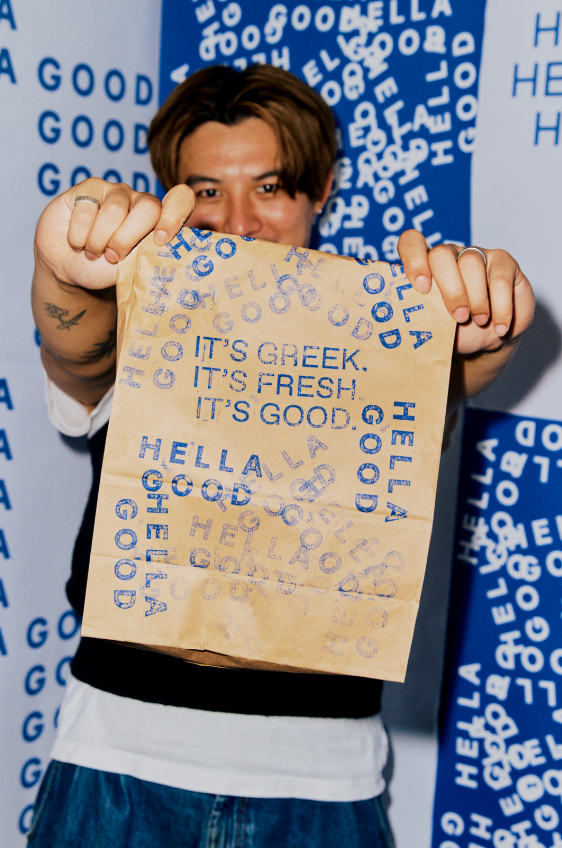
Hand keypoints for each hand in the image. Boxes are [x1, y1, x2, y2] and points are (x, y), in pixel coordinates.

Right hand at [35, 178, 195, 291]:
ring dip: (99, 241)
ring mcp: (115, 191)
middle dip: (127, 240)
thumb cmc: (105, 269)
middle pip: (148, 208)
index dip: (174, 216)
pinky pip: (86, 210)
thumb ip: (151, 258)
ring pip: (115, 210)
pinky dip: (79, 236)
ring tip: (93, 253)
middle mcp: (140, 200)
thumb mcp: (133, 269)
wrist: (69, 267)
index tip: (161, 240)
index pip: (181, 200)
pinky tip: (77, 241)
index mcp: (159, 220)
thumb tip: (170, 259)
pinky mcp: (88, 188)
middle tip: (112, 257)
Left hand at [397, 230, 534, 355]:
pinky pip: (500, 278)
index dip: (413, 260)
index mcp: (426, 267)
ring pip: (471, 262)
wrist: (490, 339)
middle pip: (441, 254)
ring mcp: (478, 255)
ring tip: (479, 321)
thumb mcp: (435, 327)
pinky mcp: (504, 263)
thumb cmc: (457, 331)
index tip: (421, 288)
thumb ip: (421, 316)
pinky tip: (499, 327)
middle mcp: (450, 255)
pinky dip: (500, 307)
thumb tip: (403, 321)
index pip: (411, 243)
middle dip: (449, 289)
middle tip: (458, 316)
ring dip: (475, 299)